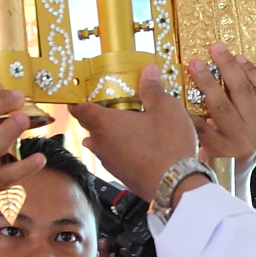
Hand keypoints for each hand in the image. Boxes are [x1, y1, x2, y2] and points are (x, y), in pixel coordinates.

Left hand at [72, 65, 201, 202]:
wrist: (176, 185)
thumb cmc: (168, 145)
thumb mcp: (166, 108)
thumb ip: (153, 89)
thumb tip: (148, 70)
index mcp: (105, 123)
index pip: (79, 108)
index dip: (79, 98)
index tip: (84, 91)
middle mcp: (101, 143)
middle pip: (90, 124)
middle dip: (99, 113)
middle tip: (116, 101)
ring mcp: (110, 162)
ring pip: (102, 142)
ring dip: (112, 132)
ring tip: (131, 122)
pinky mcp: (121, 175)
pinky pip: (115, 156)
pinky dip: (122, 147)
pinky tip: (141, 143)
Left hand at [185, 44, 255, 172]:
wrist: (231, 183)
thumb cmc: (240, 147)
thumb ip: (250, 98)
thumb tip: (237, 62)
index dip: (249, 67)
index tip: (234, 54)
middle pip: (243, 91)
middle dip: (226, 66)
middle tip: (213, 49)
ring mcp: (241, 144)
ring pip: (222, 105)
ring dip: (206, 81)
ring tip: (195, 65)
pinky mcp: (220, 153)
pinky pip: (200, 125)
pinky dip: (189, 110)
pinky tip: (179, 97)